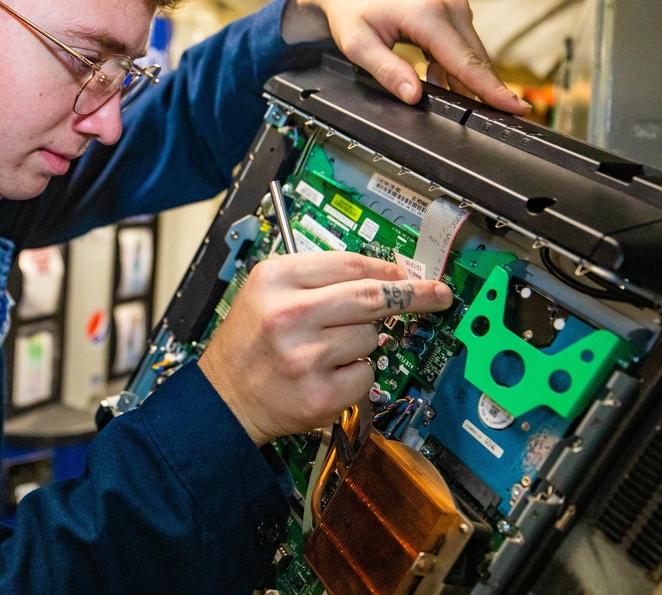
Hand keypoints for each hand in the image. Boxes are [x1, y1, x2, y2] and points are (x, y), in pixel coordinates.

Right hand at [197, 251, 452, 445]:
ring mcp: (305, 356)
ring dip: (363, 343)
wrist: (224, 397)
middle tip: (437, 295)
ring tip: (326, 349)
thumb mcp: (267, 291)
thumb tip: (382, 275)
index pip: (350, 264)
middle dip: (413, 295)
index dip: (388, 268)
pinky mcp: (319, 393)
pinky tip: (328, 374)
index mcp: (276, 279)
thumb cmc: (250, 342)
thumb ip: (317, 278)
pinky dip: (357, 375)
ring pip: (370, 338)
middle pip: (371, 297)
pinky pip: (366, 374)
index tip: (411, 274)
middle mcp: (289, 314)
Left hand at [284, 0, 530, 113]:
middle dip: (488, 91)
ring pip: (472, 55)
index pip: (465, 62)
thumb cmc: (351, 9)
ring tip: (460, 103)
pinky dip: (455, 69)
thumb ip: (388, 71)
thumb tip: (414, 96)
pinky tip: (438, 81)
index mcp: (427, 15)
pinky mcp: (452, 12)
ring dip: (467, 81)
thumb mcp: (358, 46)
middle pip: (476, 60)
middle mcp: (448, 7)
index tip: (517, 107)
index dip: (491, 89)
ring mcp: (453, 7)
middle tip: (503, 119)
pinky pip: (463, 48)